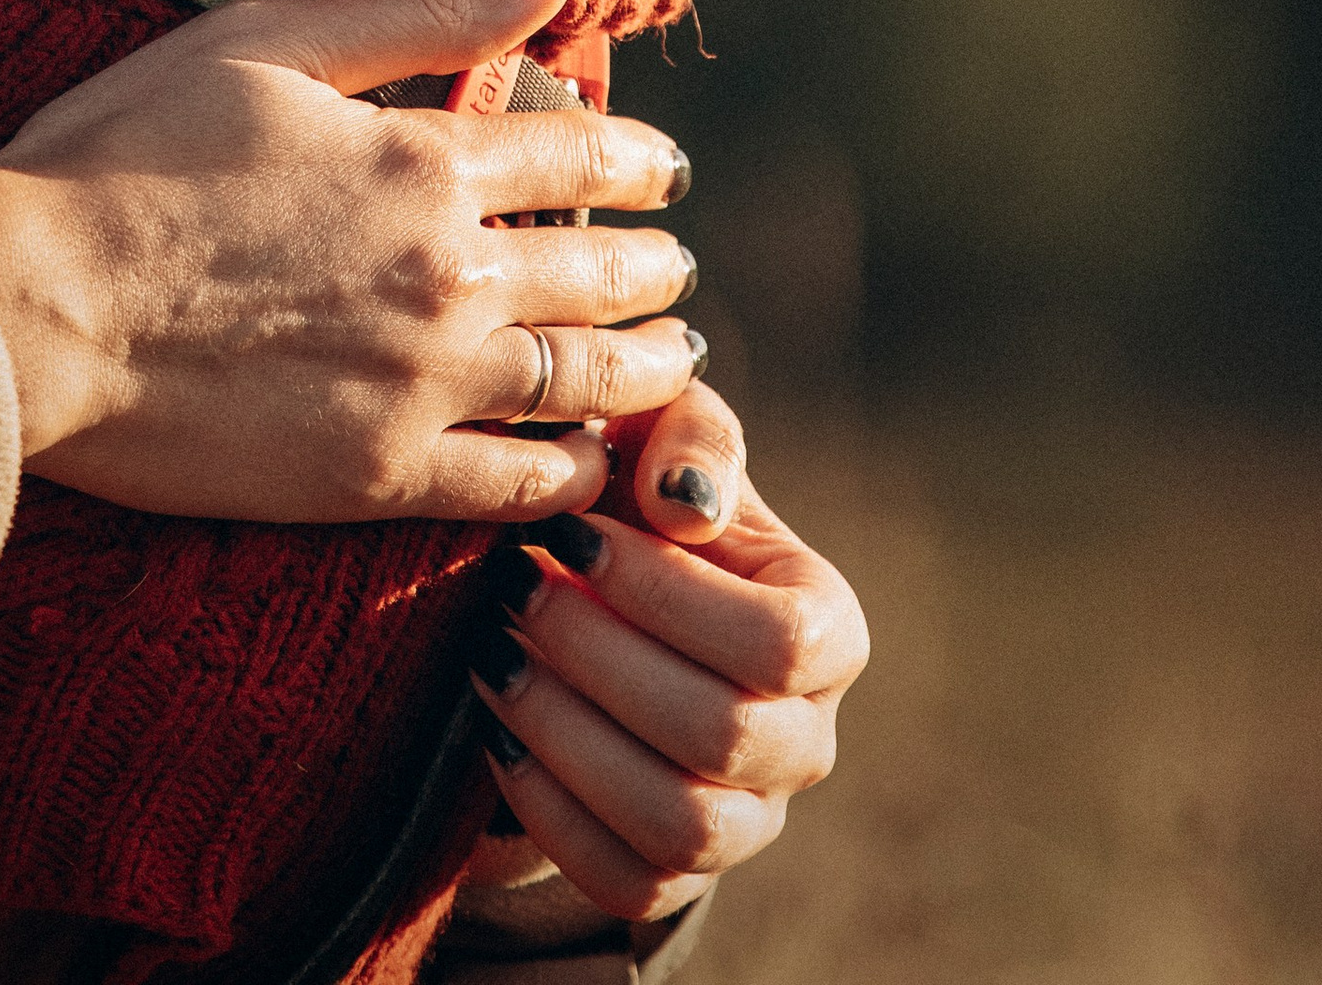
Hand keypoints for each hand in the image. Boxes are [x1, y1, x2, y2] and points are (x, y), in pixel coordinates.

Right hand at [0, 0, 696, 523]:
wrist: (32, 305)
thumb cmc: (128, 151)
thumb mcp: (275, 40)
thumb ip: (427, 10)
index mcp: (426, 159)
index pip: (576, 145)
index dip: (632, 151)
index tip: (661, 162)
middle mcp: (450, 273)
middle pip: (599, 267)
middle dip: (653, 262)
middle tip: (678, 262)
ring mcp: (422, 384)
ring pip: (584, 378)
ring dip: (645, 363)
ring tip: (674, 355)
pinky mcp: (376, 478)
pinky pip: (515, 487)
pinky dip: (573, 474)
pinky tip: (591, 464)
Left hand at [464, 481, 868, 923]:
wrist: (608, 600)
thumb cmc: (645, 503)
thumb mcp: (670, 441)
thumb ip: (690, 441)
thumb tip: (683, 505)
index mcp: (831, 631)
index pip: (778, 640)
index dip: (666, 593)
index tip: (566, 533)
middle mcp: (807, 740)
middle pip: (723, 734)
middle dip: (597, 657)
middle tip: (507, 589)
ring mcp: (749, 823)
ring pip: (679, 823)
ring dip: (568, 737)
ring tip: (490, 657)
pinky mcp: (676, 876)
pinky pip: (624, 880)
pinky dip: (550, 814)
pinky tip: (494, 732)